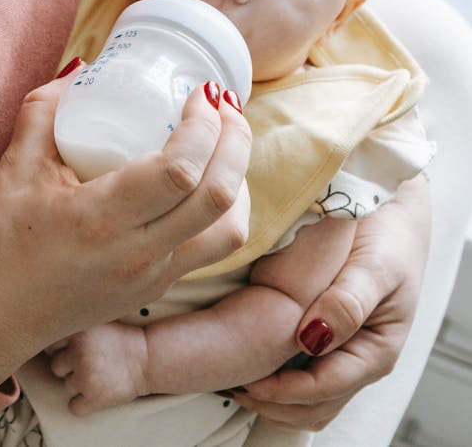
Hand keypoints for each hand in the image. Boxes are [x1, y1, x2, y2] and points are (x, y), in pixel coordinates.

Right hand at [0, 76, 250, 387]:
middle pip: (220, 197)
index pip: (180, 171)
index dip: (203, 126)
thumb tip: (83, 68)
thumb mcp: (15, 166)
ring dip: (239, 179)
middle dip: (236, 141)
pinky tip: (210, 180)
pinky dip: (227, 209)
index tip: (200, 93)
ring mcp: (154, 276)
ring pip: (230, 230)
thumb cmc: (4, 240)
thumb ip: (44, 109)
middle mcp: (138, 252)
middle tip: (226, 106)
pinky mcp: (159, 289)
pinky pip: (214, 248)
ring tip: (226, 142)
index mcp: (102, 218)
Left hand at [47, 323, 148, 413]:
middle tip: (89, 362)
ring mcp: (85, 377)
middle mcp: (78, 354)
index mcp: (78, 332)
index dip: (61, 349)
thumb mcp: (96, 323)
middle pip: (56, 367)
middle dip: (69, 367)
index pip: (50, 345)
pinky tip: (95, 392)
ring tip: (98, 374)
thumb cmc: (120, 340)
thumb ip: (74, 329)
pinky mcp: (94, 399)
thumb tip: (47, 339)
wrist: (147, 359)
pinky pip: (73, 407)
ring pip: (66, 386)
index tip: (73, 350)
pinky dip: (82, 404)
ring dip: (79, 384)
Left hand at [225, 177, 430, 430]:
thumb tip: (312, 339)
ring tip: (233, 380)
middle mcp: (360, 361)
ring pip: (308, 399)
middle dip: (273, 403)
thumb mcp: (375, 266)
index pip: (324, 389)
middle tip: (229, 385)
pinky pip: (304, 373)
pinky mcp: (330, 338)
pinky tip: (250, 358)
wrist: (394, 217)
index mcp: (376, 352)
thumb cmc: (389, 239)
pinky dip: (278, 376)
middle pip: (314, 406)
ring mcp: (345, 352)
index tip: (248, 382)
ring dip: (273, 398)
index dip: (285, 392)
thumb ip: (348, 301)